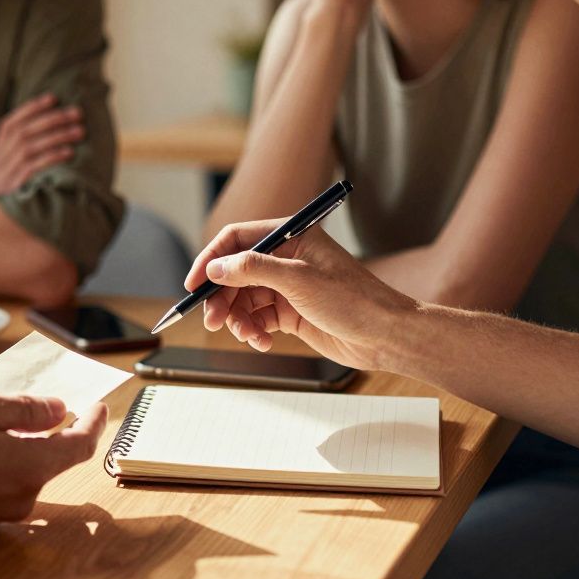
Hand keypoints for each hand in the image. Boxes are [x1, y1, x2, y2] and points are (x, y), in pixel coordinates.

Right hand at [0, 93, 85, 196]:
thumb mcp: (0, 188)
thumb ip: (15, 169)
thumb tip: (47, 150)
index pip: (8, 126)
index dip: (30, 109)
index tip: (52, 97)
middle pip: (23, 133)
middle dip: (51, 119)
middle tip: (76, 113)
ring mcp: (1, 179)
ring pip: (29, 147)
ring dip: (57, 135)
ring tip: (79, 130)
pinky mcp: (10, 193)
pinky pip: (31, 169)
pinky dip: (50, 157)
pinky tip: (69, 153)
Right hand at [0, 389, 107, 531]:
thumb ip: (25, 409)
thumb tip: (58, 410)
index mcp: (30, 468)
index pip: (81, 446)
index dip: (94, 422)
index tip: (99, 406)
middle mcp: (19, 498)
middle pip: (49, 458)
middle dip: (49, 429)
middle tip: (41, 400)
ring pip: (21, 470)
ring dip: (17, 443)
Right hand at [187, 219, 417, 368]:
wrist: (385, 335)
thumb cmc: (353, 300)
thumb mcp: (299, 280)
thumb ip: (253, 269)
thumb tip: (216, 268)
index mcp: (291, 236)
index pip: (237, 239)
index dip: (211, 259)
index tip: (193, 284)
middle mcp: (286, 258)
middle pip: (235, 273)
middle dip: (222, 298)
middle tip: (213, 322)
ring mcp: (287, 286)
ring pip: (244, 299)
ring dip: (238, 319)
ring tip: (248, 337)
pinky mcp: (290, 311)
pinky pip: (258, 318)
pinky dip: (253, 331)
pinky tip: (261, 342)